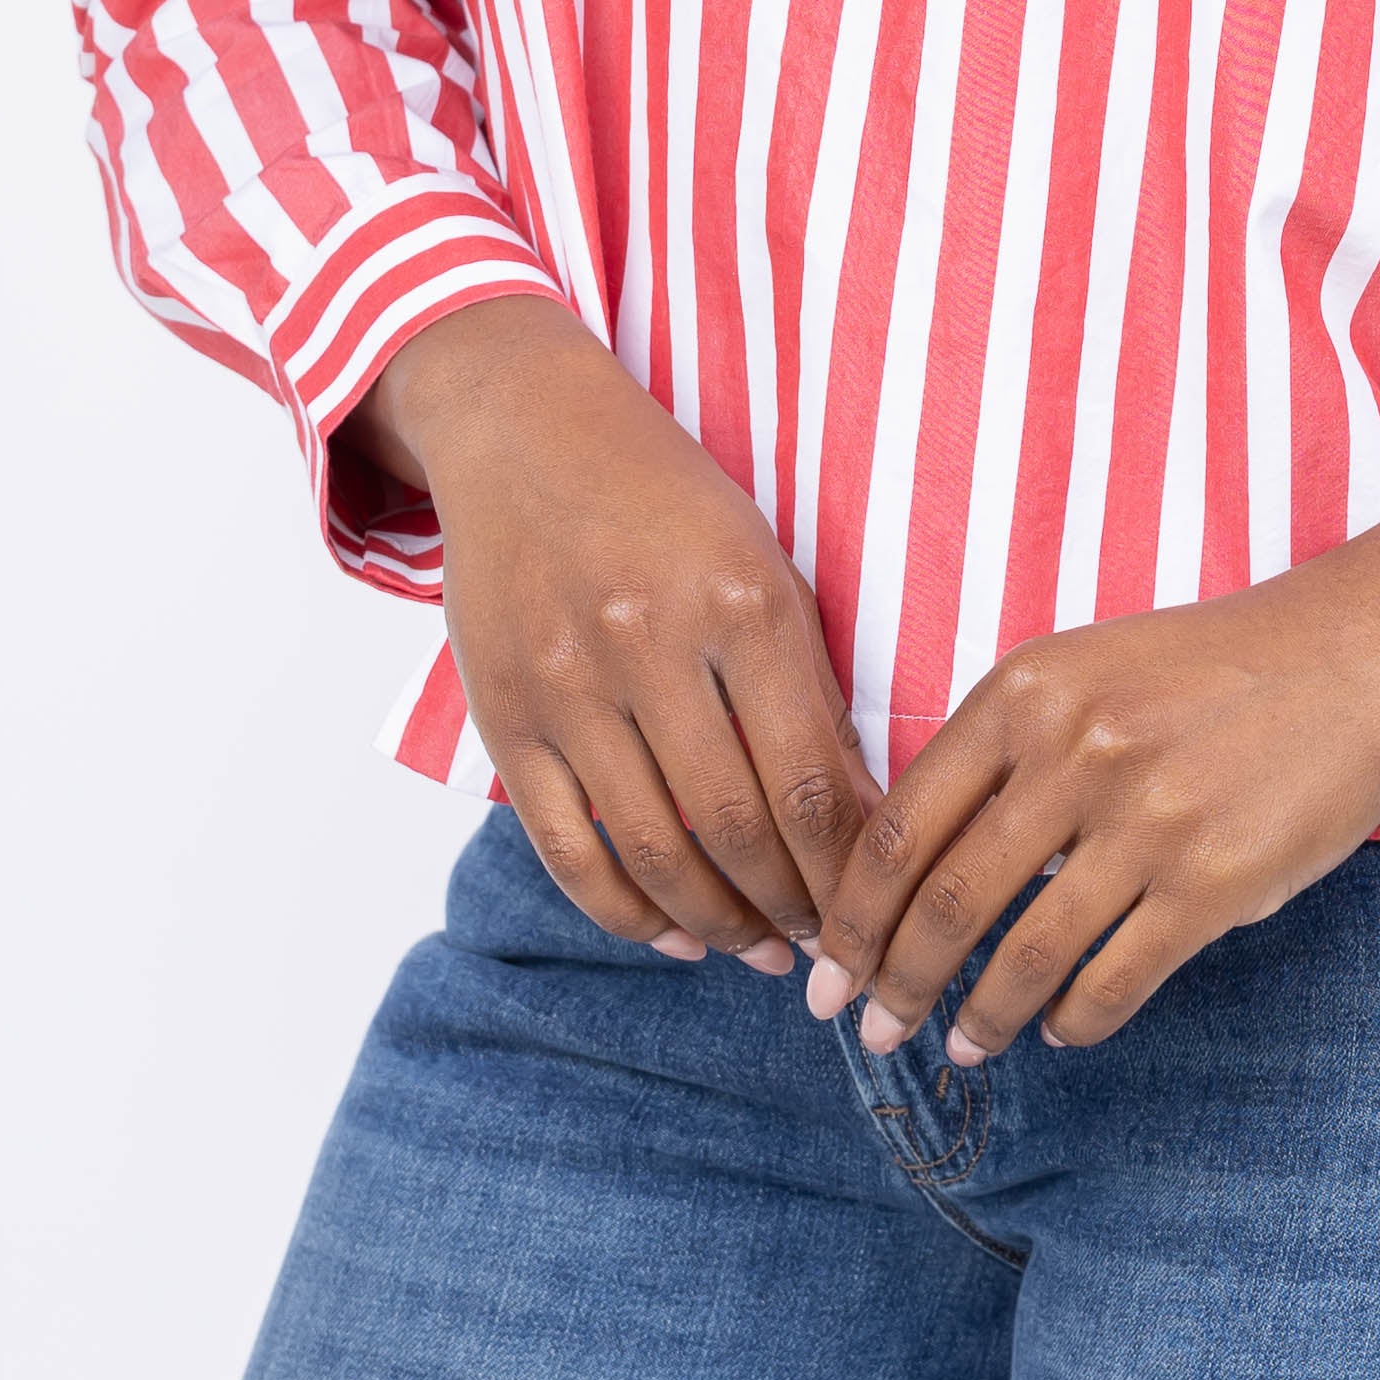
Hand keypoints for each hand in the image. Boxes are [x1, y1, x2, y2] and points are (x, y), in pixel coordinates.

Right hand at [353, 304, 884, 964]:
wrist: (523, 429)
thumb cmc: (667, 499)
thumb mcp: (763, 562)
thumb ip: (809, 686)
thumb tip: (863, 820)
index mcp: (740, 600)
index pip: (812, 778)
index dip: (850, 870)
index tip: (875, 909)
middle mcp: (650, 643)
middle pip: (737, 828)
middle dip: (793, 910)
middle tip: (825, 947)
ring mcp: (568, 684)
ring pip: (654, 853)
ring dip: (718, 925)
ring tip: (759, 950)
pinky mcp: (504, 716)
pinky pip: (567, 851)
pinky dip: (626, 912)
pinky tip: (671, 935)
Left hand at [799, 488, 1379, 1064]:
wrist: (1354, 654)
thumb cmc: (1207, 668)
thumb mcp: (1083, 670)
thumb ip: (1001, 749)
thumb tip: (915, 868)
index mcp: (1024, 694)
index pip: (900, 827)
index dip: (850, 916)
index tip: (828, 969)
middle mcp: (1076, 754)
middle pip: (947, 902)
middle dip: (894, 984)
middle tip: (870, 1032)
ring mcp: (1148, 823)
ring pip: (1025, 956)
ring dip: (979, 1020)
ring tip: (960, 1049)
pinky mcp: (1215, 883)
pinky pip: (1114, 981)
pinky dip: (1071, 1020)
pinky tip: (1058, 1030)